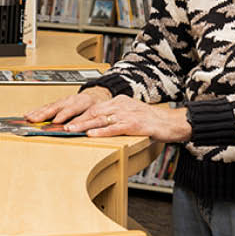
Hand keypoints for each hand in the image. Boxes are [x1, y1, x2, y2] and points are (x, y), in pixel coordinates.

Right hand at [24, 85, 111, 125]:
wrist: (96, 94)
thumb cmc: (96, 105)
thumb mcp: (96, 113)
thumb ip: (87, 120)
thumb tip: (77, 129)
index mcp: (81, 102)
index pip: (71, 109)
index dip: (63, 115)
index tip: (56, 122)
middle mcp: (69, 100)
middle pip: (55, 107)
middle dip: (43, 114)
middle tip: (34, 120)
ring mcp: (62, 101)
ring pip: (48, 106)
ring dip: (37, 112)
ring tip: (28, 118)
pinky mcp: (57, 103)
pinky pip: (46, 106)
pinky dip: (36, 110)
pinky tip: (29, 114)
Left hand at [60, 95, 191, 142]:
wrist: (172, 122)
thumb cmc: (152, 121)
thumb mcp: (131, 114)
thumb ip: (115, 117)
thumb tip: (97, 125)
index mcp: (119, 101)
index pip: (94, 107)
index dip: (78, 113)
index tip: (66, 119)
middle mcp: (121, 105)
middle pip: (93, 111)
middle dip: (76, 118)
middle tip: (62, 125)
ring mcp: (128, 114)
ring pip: (101, 119)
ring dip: (84, 125)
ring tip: (71, 129)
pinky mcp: (135, 125)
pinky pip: (114, 128)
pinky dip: (101, 131)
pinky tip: (92, 134)